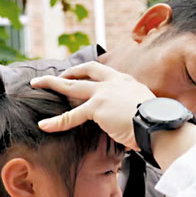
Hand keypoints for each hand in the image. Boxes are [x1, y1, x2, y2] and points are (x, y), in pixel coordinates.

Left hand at [30, 62, 154, 148]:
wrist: (158, 125)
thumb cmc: (157, 122)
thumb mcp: (147, 108)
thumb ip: (134, 108)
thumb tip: (133, 119)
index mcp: (127, 81)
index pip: (104, 72)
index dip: (90, 72)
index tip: (82, 75)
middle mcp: (114, 82)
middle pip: (86, 71)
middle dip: (69, 72)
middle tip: (56, 76)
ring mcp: (103, 93)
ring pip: (72, 86)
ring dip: (53, 84)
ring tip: (37, 85)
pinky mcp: (96, 108)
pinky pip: (71, 115)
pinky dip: (57, 121)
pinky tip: (45, 125)